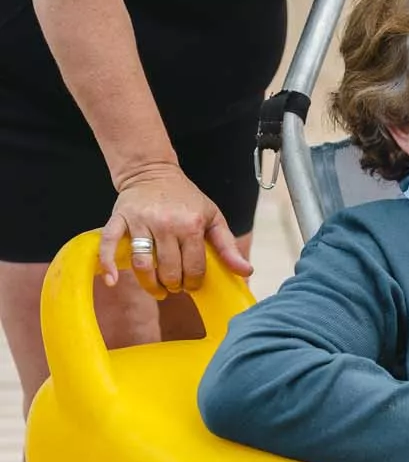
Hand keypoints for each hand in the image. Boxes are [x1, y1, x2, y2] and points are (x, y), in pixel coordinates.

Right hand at [99, 162, 253, 298]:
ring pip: (143, 263)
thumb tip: (247, 272)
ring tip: (157, 290)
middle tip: (175, 287)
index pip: (194, 266)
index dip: (194, 282)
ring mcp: (141, 221)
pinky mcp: (119, 219)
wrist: (153, 172)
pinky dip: (107, 264)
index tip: (192, 285)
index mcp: (192, 224)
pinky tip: (111, 281)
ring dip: (150, 284)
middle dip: (174, 285)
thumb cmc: (186, 199)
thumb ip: (228, 247)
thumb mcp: (213, 217)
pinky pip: (109, 244)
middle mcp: (166, 223)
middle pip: (169, 269)